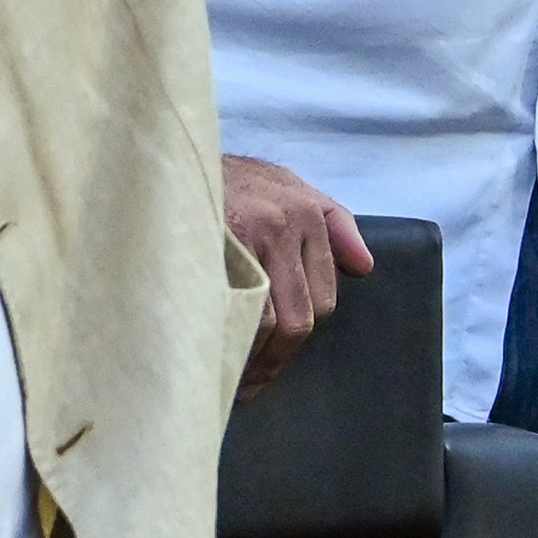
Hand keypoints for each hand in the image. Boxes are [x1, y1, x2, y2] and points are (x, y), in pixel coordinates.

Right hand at [224, 156, 372, 394]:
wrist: (174, 158)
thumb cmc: (232, 179)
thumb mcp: (286, 184)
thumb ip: (332, 221)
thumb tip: (362, 267)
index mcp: (307, 212)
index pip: (323, 297)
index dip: (300, 334)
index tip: (280, 353)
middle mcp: (284, 224)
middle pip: (298, 317)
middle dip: (278, 357)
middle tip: (257, 380)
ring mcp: (248, 237)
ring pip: (268, 322)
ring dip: (255, 360)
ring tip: (238, 379)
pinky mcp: (213, 249)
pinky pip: (233, 311)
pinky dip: (231, 341)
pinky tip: (220, 356)